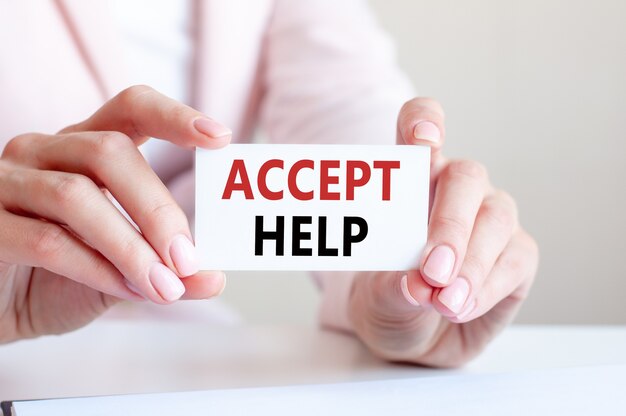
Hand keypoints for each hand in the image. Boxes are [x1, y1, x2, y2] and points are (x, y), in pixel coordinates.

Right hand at [0, 85, 229, 342]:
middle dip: (157, 210)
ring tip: (163, 286)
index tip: (220, 137)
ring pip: (77, 196)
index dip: (174, 116)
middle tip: (187, 259)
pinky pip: (47, 240)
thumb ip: (166, 270)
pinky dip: (97, 268)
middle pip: (109, 153)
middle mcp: (44, 151)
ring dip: (130, 247)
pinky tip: (125, 291)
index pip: (131, 108)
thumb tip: (215, 280)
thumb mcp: (125, 271)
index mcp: (84, 147)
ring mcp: (7, 181)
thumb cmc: (62, 277)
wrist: (1, 310)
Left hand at [348, 98, 538, 366]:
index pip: (419, 128)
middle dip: (449, 224)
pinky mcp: (517, 254)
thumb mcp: (377, 297)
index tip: (423, 139)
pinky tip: (460, 307)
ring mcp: (490, 218)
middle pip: (465, 178)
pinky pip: (515, 259)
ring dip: (470, 263)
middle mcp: (455, 190)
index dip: (424, 121)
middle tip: (432, 271)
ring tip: (443, 301)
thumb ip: (392, 287)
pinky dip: (487, 286)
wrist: (414, 339)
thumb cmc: (391, 299)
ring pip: (495, 218)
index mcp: (412, 179)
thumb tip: (415, 284)